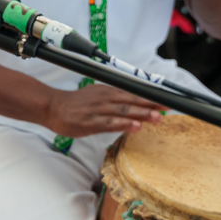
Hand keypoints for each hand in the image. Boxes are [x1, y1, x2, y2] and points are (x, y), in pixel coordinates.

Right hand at [44, 83, 165, 137]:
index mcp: (108, 92)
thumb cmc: (76, 104)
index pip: (134, 94)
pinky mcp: (91, 122)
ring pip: (124, 111)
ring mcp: (99, 110)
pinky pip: (110, 123)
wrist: (53, 107)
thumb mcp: (97, 97)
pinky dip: (124, 124)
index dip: (150, 99)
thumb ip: (115, 102)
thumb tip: (134, 109)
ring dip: (141, 114)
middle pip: (132, 101)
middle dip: (150, 105)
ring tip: (156, 117)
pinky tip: (135, 127)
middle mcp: (106, 99)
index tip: (166, 102)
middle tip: (166, 109)